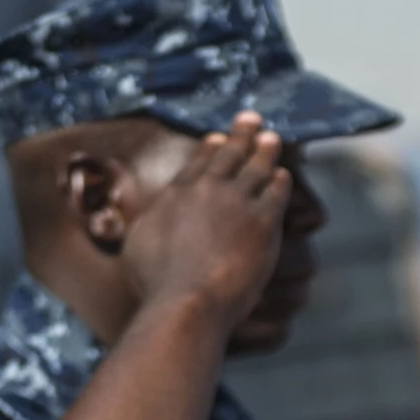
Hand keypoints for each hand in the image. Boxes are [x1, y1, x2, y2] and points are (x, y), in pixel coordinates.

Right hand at [119, 111, 289, 334]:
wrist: (186, 300)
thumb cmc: (155, 285)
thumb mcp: (136, 247)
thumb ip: (146, 226)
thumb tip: (144, 222)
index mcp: (177, 192)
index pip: (198, 162)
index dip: (210, 147)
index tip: (217, 138)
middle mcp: (207, 188)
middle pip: (229, 153)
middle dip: (241, 134)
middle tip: (251, 119)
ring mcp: (237, 201)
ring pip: (256, 165)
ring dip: (265, 149)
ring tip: (272, 138)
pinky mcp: (263, 220)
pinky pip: (276, 192)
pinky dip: (280, 181)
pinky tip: (283, 176)